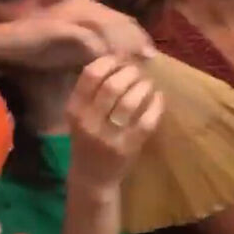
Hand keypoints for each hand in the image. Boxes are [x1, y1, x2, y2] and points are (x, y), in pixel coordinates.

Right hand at [0, 0, 155, 70]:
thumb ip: (92, 53)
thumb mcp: (71, 52)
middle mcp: (81, 9)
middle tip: (151, 56)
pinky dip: (100, 50)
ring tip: (136, 60)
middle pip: (118, 20)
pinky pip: (87, 38)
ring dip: (123, 44)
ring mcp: (70, 16)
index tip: (151, 52)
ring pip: (106, 27)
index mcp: (85, 13)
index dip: (137, 35)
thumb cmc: (36, 49)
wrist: (3, 44)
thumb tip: (115, 65)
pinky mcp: (59, 27)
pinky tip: (110, 62)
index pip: (119, 20)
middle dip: (136, 38)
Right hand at [67, 56, 164, 189]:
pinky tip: (158, 97)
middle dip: (130, 72)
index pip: (90, 75)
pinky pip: (147, 120)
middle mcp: (89, 122)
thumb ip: (93, 90)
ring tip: (148, 83)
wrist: (92, 178)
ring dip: (144, 86)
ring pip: (131, 101)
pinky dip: (156, 104)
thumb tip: (119, 56)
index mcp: (75, 109)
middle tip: (138, 72)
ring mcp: (110, 136)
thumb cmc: (87, 139)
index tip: (121, 59)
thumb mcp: (80, 114)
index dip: (110, 61)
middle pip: (113, 85)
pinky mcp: (129, 147)